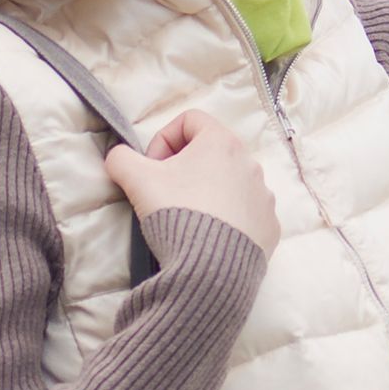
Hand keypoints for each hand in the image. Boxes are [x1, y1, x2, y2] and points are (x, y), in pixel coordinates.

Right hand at [106, 109, 278, 258]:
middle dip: (185, 168)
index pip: (189, 121)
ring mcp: (264, 195)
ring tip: (189, 218)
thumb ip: (121, 159)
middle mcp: (250, 163)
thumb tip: (118, 157)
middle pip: (211, 153)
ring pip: (230, 183)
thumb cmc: (176, 212)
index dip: (163, 139)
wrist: (210, 268)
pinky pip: (246, 213)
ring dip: (207, 192)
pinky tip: (211, 237)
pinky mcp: (270, 225)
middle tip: (166, 193)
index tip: (153, 167)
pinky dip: (227, 218)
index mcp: (221, 142)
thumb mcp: (136, 181)